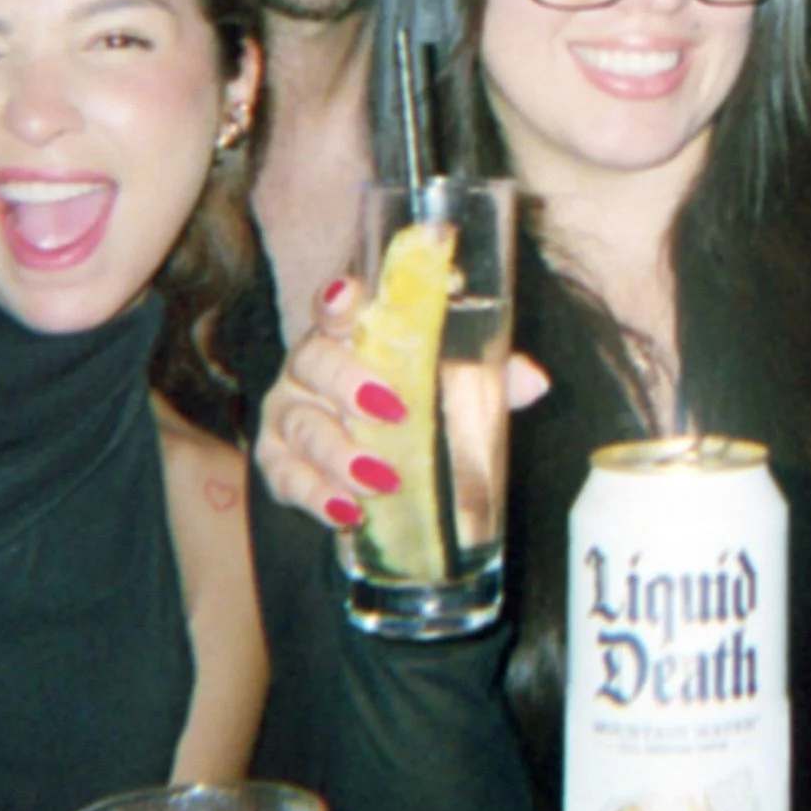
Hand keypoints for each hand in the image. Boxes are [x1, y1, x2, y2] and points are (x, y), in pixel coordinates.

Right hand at [254, 275, 548, 527]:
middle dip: (349, 383)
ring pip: (302, 426)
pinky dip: (316, 495)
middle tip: (393, 410)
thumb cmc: (409, 399)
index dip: (338, 300)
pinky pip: (286, 477)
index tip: (349, 298)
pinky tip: (346, 511)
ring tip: (380, 479)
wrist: (363, 453)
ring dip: (339, 453)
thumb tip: (533, 382)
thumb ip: (487, 373)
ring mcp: (289, 414)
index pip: (335, 305)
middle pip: (314, 362)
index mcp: (348, 333)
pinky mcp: (277, 461)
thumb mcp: (449, 381)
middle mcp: (309, 366)